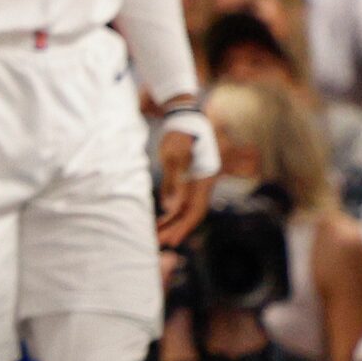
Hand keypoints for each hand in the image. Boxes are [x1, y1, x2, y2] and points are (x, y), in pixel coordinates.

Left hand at [155, 129, 208, 246]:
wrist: (184, 117)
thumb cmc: (179, 134)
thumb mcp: (173, 156)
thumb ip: (172, 182)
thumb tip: (170, 208)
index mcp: (205, 179)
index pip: (196, 210)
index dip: (183, 227)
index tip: (171, 240)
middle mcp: (204, 183)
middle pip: (192, 212)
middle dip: (176, 229)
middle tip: (159, 243)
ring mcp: (198, 181)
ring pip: (187, 207)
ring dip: (172, 221)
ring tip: (156, 234)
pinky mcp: (189, 178)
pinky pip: (182, 199)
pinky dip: (171, 210)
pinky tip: (160, 218)